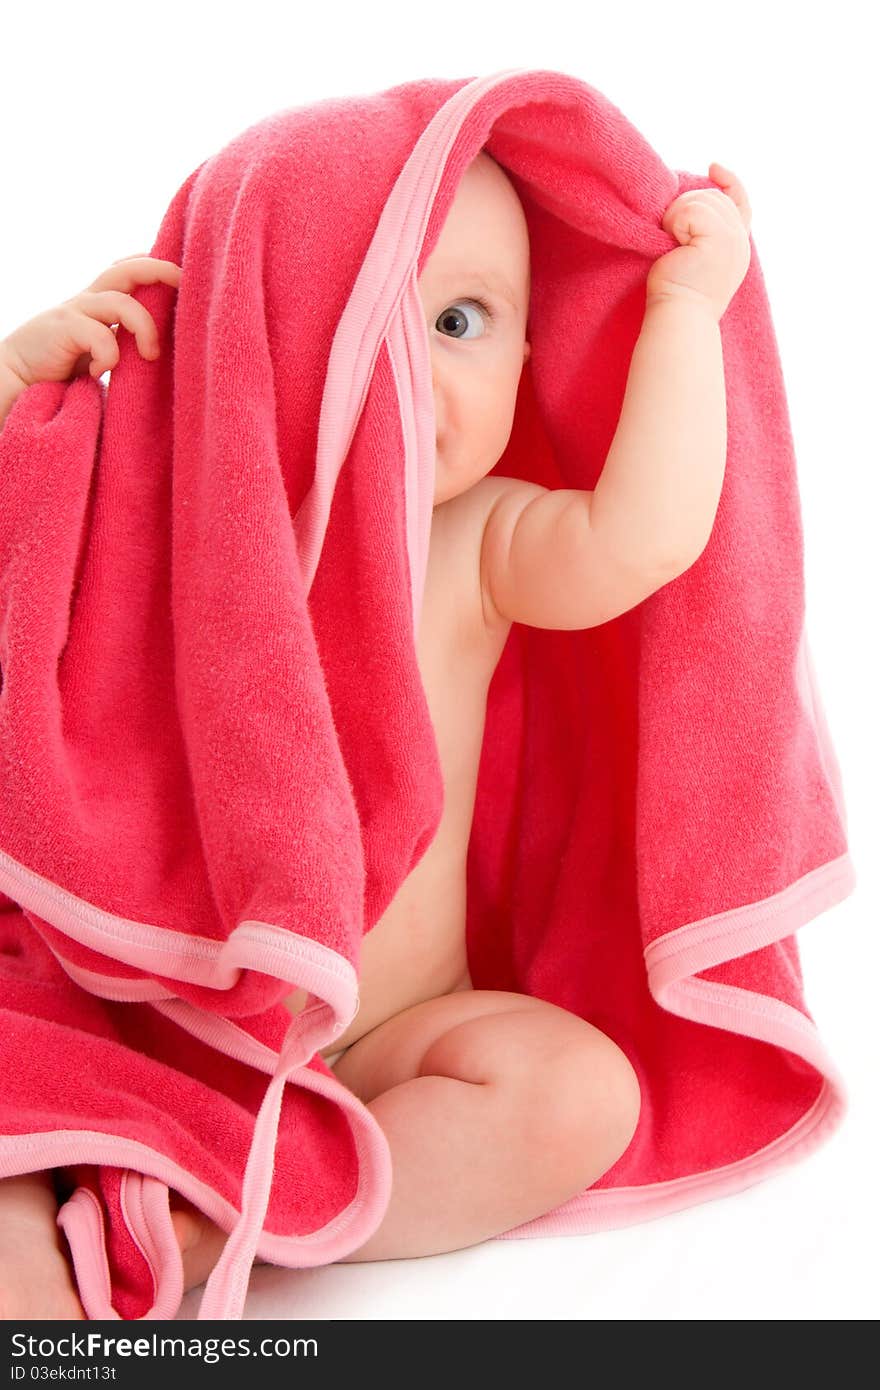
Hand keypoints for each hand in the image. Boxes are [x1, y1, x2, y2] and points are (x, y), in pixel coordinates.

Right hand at [0, 254, 181, 389]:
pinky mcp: (63, 329)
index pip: (129, 270)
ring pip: (121, 302)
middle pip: (127, 270)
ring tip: (150, 355)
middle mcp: (89, 300)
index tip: (185, 274)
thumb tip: (164, 350)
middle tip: (185, 282)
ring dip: (144, 328)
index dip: (156, 265)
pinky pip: (100, 335)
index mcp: (100, 303)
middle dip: (160, 270)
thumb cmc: (62, 369)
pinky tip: (100, 373)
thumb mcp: (99, 351)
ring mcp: (75, 311)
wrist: (16, 380)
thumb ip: (122, 341)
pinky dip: (109, 356)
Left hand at [646, 164, 751, 320]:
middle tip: (671, 235)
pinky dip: (674, 223)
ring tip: (671, 244)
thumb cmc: (677, 295)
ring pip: (701, 200)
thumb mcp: (695, 258)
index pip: (739, 203)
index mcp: (736, 247)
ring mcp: (732, 239)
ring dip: (677, 216)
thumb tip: (689, 203)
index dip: (728, 182)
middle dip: (686, 206)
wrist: (679, 317)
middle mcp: (740, 241)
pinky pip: (691, 210)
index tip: (713, 166)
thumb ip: (703, 233)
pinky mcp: (718, 239)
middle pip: (713, 197)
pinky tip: (671, 245)